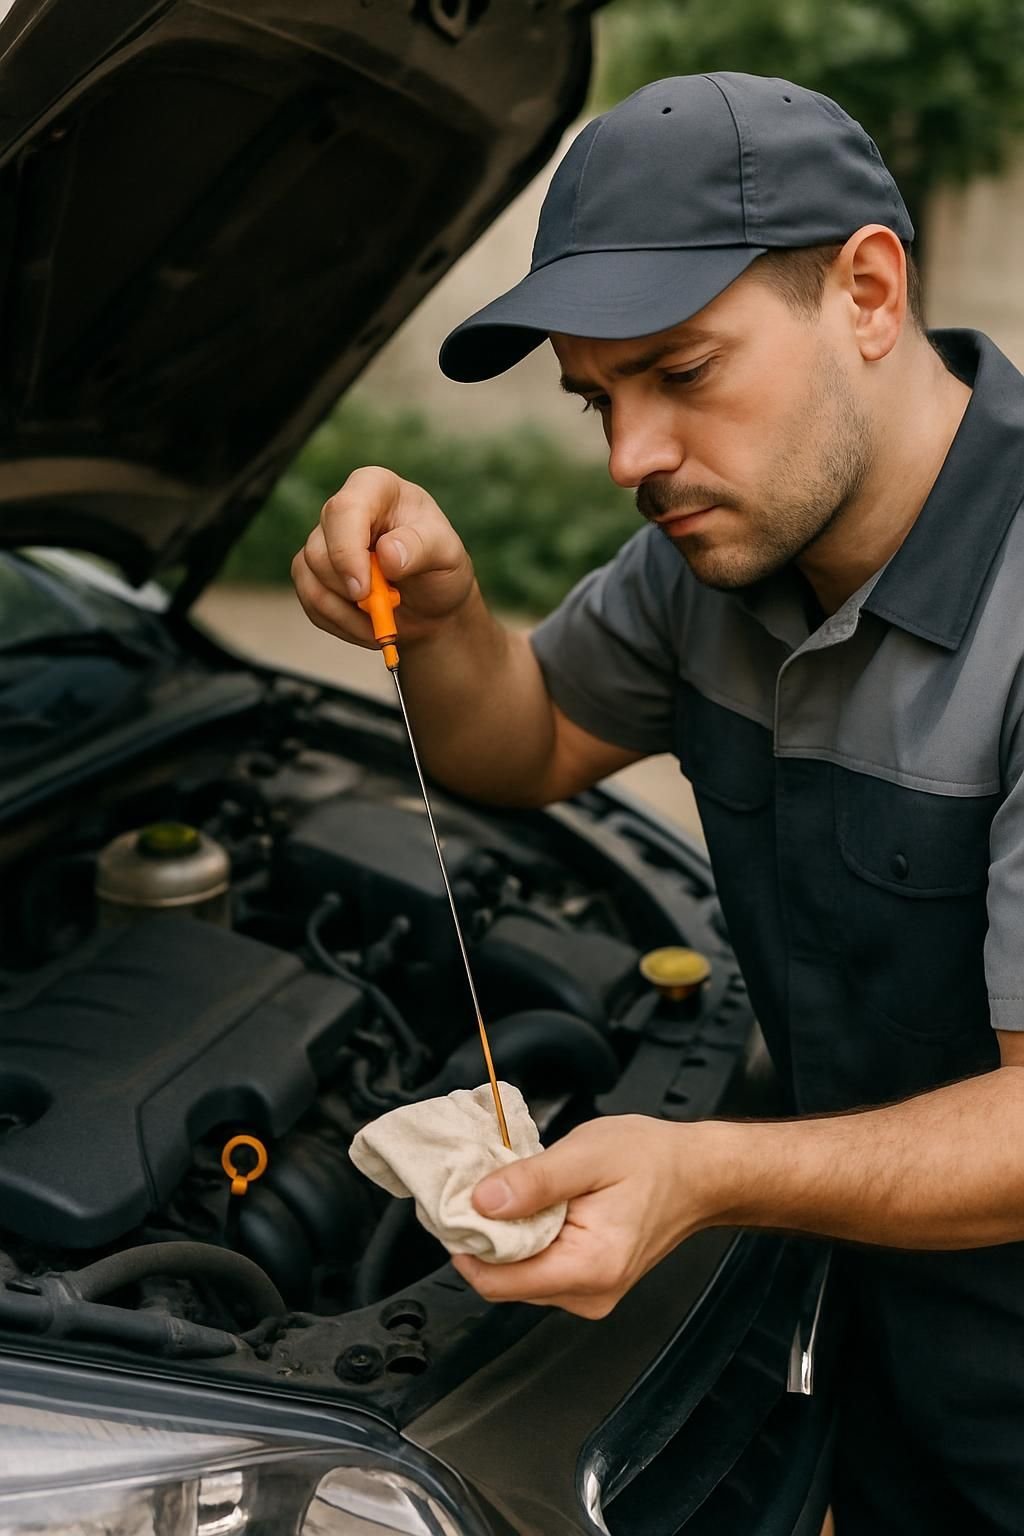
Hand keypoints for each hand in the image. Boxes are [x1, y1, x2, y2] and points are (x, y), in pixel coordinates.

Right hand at [291, 467, 476, 650]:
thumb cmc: (440, 568)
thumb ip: (421, 548)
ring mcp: (323, 539)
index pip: (345, 509)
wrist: (431, 603)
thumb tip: (387, 554)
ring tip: (383, 618)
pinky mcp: (312, 571)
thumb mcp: (447, 554)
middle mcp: (342, 509)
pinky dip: (338, 622)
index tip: (363, 590)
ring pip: (309, 576)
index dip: (347, 552)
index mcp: (376, 487)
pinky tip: (366, 624)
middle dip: (350, 590)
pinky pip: (308, 599)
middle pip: (320, 549)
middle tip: (387, 607)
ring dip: (346, 612)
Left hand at [451, 1115, 725, 1317]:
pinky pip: (538, 1269)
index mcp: (590, 1267)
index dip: (467, 1244)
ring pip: (518, 1277)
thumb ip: (533, 1182)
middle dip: (485, 1238)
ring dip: (505, 1238)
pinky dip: (526, 1240)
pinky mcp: (588, 1283)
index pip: (498, 1282)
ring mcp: (589, 1293)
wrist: (696, 1174)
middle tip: (480, 1189)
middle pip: (504, 1282)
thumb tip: (481, 1203)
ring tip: (512, 1193)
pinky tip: (533, 1208)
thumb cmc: (653, 1160)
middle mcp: (589, 1294)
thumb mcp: (587, 1154)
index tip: (454, 1206)